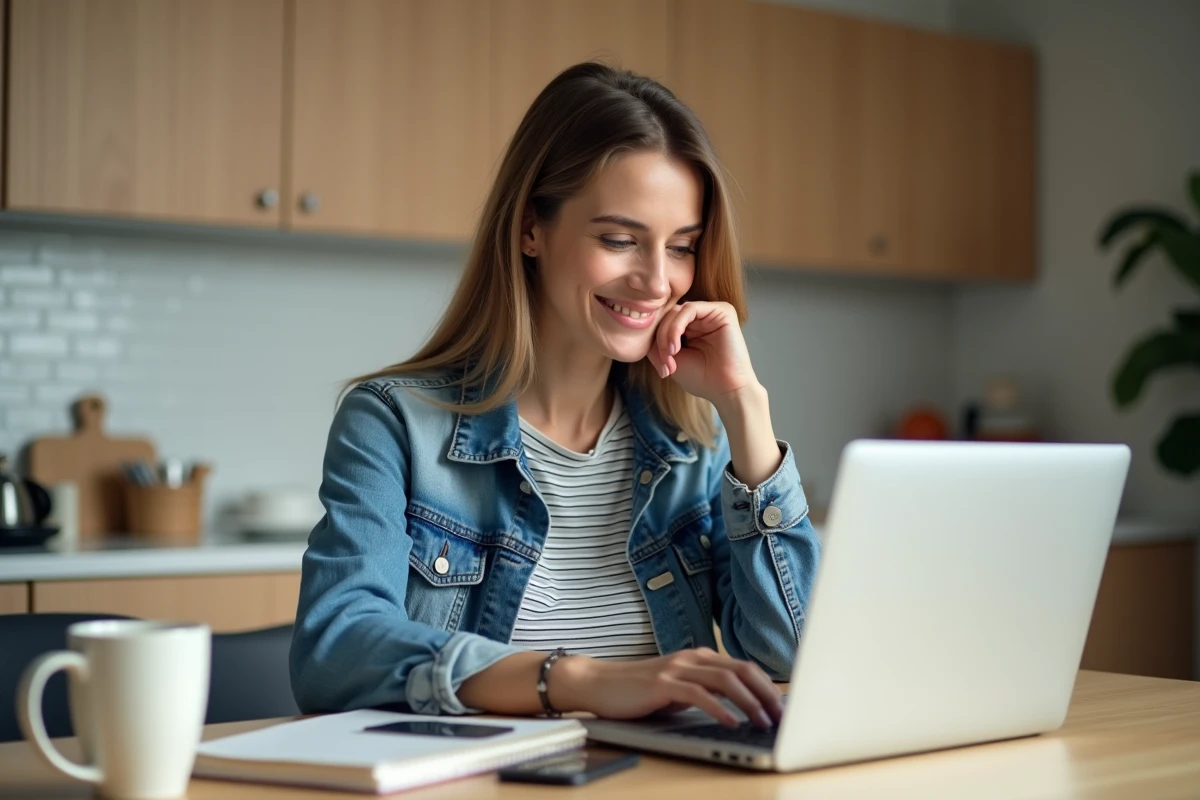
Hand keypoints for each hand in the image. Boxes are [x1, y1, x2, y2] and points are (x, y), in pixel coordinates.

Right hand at [551, 648, 783, 727]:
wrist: (597, 683)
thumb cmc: (637, 692)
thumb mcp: (677, 691)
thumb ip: (703, 693)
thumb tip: (737, 710)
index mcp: (699, 658)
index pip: (744, 667)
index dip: (767, 687)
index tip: (784, 707)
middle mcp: (692, 658)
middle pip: (742, 670)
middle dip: (767, 693)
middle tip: (783, 716)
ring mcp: (677, 669)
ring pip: (725, 680)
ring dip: (749, 702)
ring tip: (763, 721)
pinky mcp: (661, 684)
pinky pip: (698, 694)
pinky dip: (719, 708)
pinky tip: (731, 722)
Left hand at [646, 301, 758, 405]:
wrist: (727, 390)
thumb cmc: (701, 378)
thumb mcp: (669, 360)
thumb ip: (655, 343)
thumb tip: (644, 329)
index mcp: (691, 328)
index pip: (664, 322)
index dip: (655, 341)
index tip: (661, 367)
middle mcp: (701, 318)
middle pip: (668, 315)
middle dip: (660, 339)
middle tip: (664, 361)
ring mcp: (711, 313)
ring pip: (676, 311)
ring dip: (666, 334)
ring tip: (670, 355)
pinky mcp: (722, 311)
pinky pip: (689, 308)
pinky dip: (676, 327)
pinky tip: (676, 347)